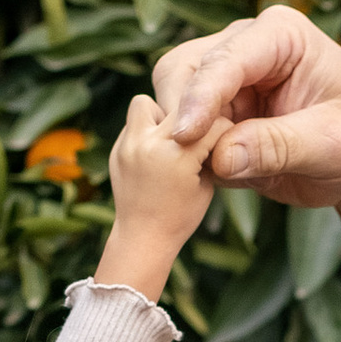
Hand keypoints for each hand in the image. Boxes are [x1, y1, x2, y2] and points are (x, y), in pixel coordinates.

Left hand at [89, 92, 211, 301]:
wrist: (142, 238)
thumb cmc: (181, 216)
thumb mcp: (207, 184)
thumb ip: (209, 152)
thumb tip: (213, 125)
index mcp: (178, 155)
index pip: (212, 122)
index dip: (224, 131)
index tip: (224, 141)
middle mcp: (149, 144)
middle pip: (182, 104)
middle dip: (195, 119)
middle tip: (197, 137)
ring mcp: (128, 145)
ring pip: (146, 103)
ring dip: (159, 117)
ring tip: (168, 141)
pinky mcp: (116, 150)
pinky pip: (133, 124)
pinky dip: (145, 133)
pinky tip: (154, 154)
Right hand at [150, 9, 340, 305]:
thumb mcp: (334, 142)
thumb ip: (279, 146)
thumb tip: (222, 158)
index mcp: (279, 35)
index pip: (224, 60)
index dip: (200, 97)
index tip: (183, 136)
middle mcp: (244, 48)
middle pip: (181, 71)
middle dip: (179, 115)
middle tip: (188, 163)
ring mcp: (226, 82)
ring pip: (172, 103)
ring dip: (179, 141)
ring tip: (205, 175)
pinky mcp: (218, 117)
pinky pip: (183, 137)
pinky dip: (186, 158)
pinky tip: (206, 181)